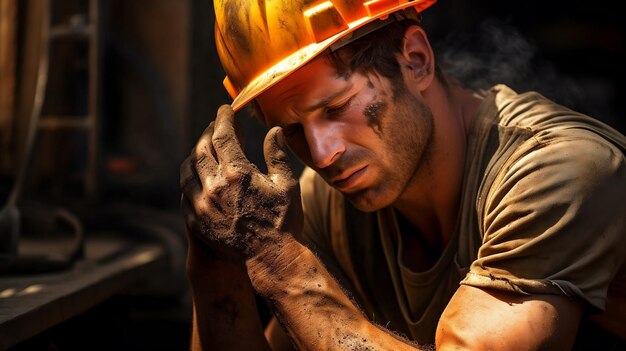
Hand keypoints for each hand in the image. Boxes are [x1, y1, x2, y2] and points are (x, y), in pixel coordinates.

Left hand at [180, 105, 302, 260]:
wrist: (270, 259)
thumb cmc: (283, 222)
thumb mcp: (286, 185)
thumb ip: (277, 154)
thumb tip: (274, 130)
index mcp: (237, 173)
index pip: (222, 134)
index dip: (223, 118)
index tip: (226, 109)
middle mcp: (214, 186)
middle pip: (201, 148)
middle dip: (208, 132)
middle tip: (216, 126)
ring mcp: (201, 205)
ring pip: (188, 169)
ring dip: (195, 154)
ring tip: (204, 148)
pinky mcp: (195, 221)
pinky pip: (185, 192)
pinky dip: (190, 178)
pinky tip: (199, 175)